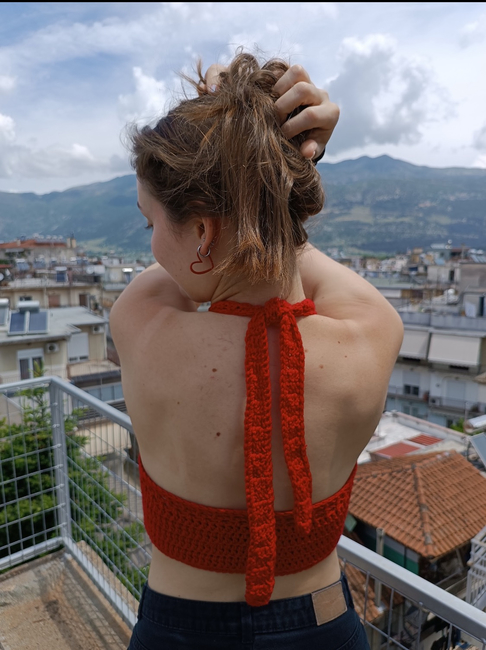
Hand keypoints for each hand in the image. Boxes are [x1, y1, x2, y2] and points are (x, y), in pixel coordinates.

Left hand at [203, 63, 338, 159]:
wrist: (284, 147)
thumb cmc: (260, 116)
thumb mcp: (243, 98)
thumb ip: (220, 84)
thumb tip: (206, 89)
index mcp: (297, 81)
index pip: (293, 70)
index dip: (277, 85)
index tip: (265, 101)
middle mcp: (315, 92)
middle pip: (303, 85)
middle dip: (283, 105)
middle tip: (272, 120)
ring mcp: (325, 111)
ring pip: (312, 112)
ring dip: (293, 126)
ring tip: (282, 136)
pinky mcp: (326, 136)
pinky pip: (319, 141)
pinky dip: (309, 148)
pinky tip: (301, 153)